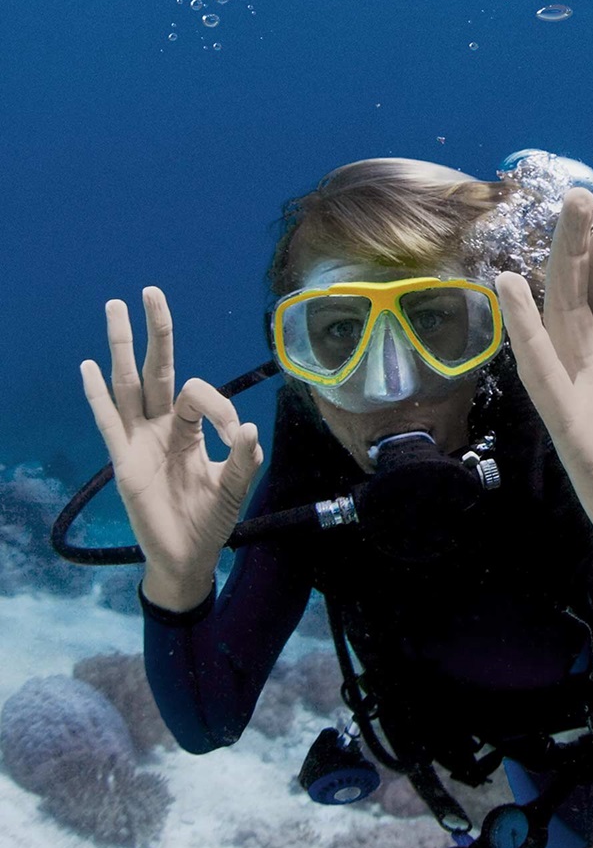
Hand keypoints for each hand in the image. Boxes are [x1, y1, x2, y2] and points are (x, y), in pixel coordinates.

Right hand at [80, 287, 261, 610]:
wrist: (188, 556)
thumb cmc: (211, 519)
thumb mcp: (235, 487)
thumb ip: (243, 460)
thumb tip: (248, 430)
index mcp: (190, 428)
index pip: (198, 393)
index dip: (219, 406)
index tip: (235, 436)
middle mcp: (162, 426)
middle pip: (157, 369)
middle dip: (156, 331)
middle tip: (149, 291)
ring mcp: (139, 440)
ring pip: (128, 385)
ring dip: (122, 347)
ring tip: (115, 308)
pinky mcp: (123, 461)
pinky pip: (108, 422)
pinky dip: (98, 395)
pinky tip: (88, 367)